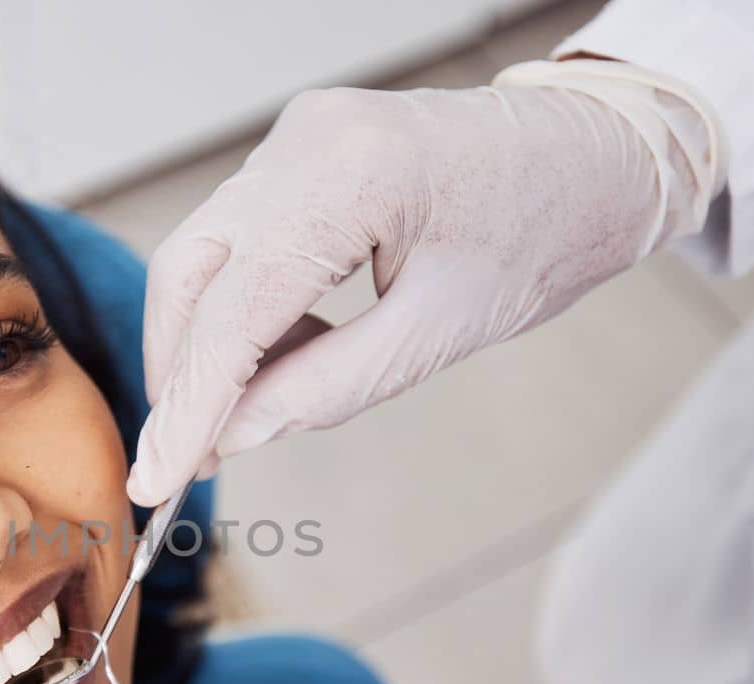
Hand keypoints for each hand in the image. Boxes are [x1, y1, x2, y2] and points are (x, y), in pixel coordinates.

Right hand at [127, 81, 669, 505]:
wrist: (595, 156)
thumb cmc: (544, 232)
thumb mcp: (440, 333)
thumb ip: (327, 389)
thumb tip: (236, 434)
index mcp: (354, 176)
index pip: (235, 308)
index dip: (188, 404)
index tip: (158, 477)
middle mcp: (306, 141)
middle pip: (189, 270)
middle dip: (178, 372)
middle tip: (186, 455)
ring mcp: (296, 137)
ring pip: (201, 253)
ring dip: (206, 343)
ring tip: (245, 411)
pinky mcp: (299, 150)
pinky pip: (237, 237)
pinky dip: (241, 306)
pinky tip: (280, 354)